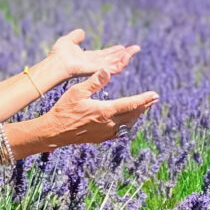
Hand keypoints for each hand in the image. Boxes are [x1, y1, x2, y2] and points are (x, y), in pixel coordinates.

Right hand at [42, 65, 159, 149]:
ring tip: (144, 107)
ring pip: (128, 124)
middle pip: (133, 115)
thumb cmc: (64, 109)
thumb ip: (94, 82)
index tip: (155, 94)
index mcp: (105, 111)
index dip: (144, 99)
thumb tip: (107, 70)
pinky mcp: (102, 138)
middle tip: (154, 99)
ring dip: (137, 115)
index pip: (131, 104)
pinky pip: (120, 131)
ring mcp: (106, 133)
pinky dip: (128, 123)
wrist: (55, 132)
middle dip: (145, 106)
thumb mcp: (77, 91)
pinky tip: (128, 120)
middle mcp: (109, 124)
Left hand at [43, 29, 141, 85]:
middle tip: (136, 48)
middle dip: (124, 54)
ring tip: (135, 50)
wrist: (55, 64)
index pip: (105, 55)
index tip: (123, 47)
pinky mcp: (99, 71)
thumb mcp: (68, 41)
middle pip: (113, 59)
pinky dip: (121, 62)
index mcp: (88, 58)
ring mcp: (97, 68)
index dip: (114, 51)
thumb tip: (81, 32)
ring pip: (116, 64)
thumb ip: (75, 37)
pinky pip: (113, 68)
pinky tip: (127, 56)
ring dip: (126, 57)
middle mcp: (94, 64)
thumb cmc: (58, 55)